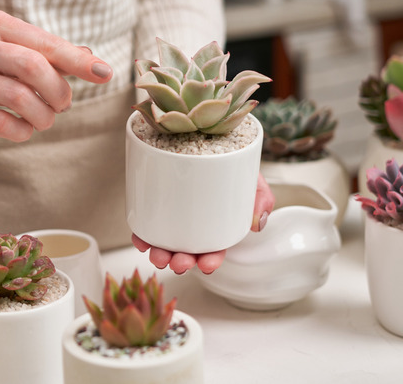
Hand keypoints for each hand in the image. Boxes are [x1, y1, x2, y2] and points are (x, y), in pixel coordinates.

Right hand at [0, 10, 112, 140]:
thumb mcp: (18, 54)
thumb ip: (55, 57)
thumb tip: (95, 62)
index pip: (47, 43)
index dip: (79, 61)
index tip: (105, 74)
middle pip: (32, 67)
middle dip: (58, 92)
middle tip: (63, 105)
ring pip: (19, 97)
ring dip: (43, 116)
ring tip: (44, 119)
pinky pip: (1, 123)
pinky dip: (22, 131)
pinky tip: (23, 128)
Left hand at [132, 173, 274, 274]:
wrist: (212, 137)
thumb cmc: (233, 164)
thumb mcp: (252, 178)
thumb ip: (261, 199)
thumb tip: (257, 223)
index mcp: (217, 224)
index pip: (214, 248)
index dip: (210, 260)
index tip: (207, 264)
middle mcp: (194, 224)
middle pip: (187, 250)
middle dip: (182, 262)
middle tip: (179, 262)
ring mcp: (173, 215)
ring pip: (165, 242)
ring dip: (160, 254)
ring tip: (158, 256)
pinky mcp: (156, 202)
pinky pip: (146, 224)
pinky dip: (142, 236)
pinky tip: (141, 240)